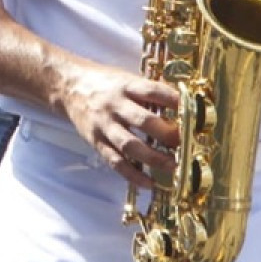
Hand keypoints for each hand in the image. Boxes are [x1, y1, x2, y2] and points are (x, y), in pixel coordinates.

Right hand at [55, 60, 180, 189]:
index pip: (154, 92)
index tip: (193, 113)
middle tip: (186, 145)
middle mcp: (114, 104)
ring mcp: (104, 124)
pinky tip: (149, 183)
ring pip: (130, 145)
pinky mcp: (96, 141)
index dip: (175, 102)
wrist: (67, 86)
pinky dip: (132, 174)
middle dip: (168, 135)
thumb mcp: (125, 79)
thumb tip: (182, 105)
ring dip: (155, 158)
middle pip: (144, 121)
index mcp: (125, 85)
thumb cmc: (104, 83)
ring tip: (174, 167)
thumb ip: (149, 92)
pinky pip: (115, 161)